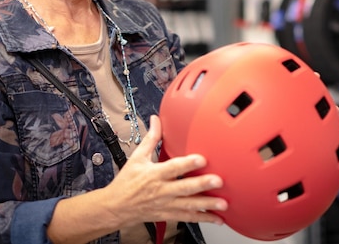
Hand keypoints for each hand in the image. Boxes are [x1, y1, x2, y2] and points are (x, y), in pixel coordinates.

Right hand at [104, 115, 227, 227]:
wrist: (116, 207)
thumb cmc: (127, 182)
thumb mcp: (137, 157)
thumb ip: (151, 138)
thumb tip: (156, 120)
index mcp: (154, 174)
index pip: (173, 168)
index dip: (187, 163)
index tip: (202, 159)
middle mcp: (161, 190)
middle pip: (184, 188)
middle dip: (202, 185)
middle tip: (218, 181)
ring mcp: (166, 204)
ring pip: (189, 205)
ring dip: (207, 205)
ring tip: (223, 203)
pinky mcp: (168, 215)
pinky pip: (187, 218)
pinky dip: (203, 218)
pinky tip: (216, 218)